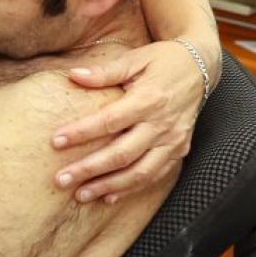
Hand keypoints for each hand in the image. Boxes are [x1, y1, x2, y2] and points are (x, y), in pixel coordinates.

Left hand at [50, 40, 205, 201]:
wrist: (199, 67)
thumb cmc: (162, 61)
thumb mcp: (135, 59)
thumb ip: (104, 71)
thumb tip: (73, 76)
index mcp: (148, 100)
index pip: (110, 121)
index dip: (82, 132)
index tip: (56, 141)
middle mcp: (162, 124)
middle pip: (122, 154)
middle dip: (89, 169)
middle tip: (61, 179)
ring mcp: (172, 141)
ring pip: (139, 172)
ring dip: (108, 186)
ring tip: (80, 195)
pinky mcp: (178, 150)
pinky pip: (155, 175)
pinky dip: (131, 189)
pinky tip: (108, 197)